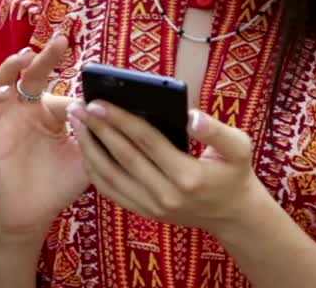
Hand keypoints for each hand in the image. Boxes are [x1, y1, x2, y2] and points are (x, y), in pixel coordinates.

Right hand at [0, 33, 88, 243]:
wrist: (34, 213)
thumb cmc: (61, 182)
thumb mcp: (86, 156)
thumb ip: (95, 133)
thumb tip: (107, 106)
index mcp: (53, 111)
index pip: (64, 87)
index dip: (77, 82)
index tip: (96, 73)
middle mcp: (29, 108)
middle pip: (34, 73)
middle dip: (46, 56)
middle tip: (60, 41)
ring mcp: (8, 118)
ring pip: (4, 80)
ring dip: (12, 65)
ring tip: (26, 56)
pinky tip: (3, 93)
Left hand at [66, 100, 263, 234]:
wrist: (232, 214)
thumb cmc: (234, 172)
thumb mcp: (239, 147)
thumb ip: (217, 130)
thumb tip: (192, 115)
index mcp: (187, 176)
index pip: (146, 142)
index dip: (120, 120)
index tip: (98, 101)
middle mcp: (166, 195)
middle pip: (124, 157)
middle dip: (98, 129)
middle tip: (78, 106)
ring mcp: (152, 207)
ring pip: (111, 176)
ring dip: (90, 148)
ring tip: (76, 122)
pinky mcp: (144, 212)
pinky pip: (112, 190)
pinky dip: (95, 170)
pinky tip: (86, 148)